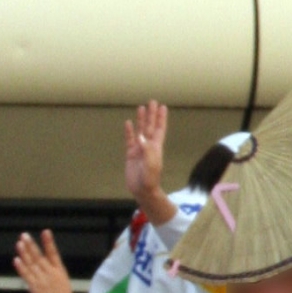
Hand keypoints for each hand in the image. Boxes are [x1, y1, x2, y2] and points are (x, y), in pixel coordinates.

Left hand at [14, 231, 80, 292]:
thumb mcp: (62, 285)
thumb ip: (51, 276)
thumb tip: (42, 270)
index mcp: (60, 272)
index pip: (54, 254)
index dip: (49, 243)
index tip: (46, 232)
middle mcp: (51, 274)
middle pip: (40, 256)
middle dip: (31, 245)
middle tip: (25, 235)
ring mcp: (42, 280)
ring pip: (32, 263)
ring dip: (25, 253)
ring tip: (19, 243)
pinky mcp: (35, 287)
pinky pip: (26, 275)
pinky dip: (21, 267)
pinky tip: (16, 259)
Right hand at [123, 102, 176, 225]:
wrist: (142, 191)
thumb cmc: (149, 180)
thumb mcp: (151, 166)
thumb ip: (148, 151)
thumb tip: (142, 136)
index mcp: (156, 148)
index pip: (159, 130)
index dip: (161, 118)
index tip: (163, 107)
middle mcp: (148, 146)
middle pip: (150, 127)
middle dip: (152, 115)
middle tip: (152, 101)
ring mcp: (139, 150)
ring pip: (140, 131)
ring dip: (142, 120)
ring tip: (141, 108)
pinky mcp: (131, 154)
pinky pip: (129, 140)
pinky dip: (129, 131)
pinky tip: (129, 123)